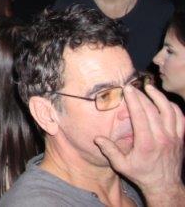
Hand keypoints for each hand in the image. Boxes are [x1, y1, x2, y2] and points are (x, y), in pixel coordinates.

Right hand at [94, 80, 184, 201]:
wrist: (164, 185)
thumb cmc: (141, 174)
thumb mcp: (121, 165)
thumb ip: (110, 151)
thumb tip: (97, 138)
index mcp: (147, 143)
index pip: (141, 115)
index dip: (134, 100)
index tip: (127, 89)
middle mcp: (162, 138)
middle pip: (153, 110)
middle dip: (142, 95)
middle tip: (133, 87)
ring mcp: (174, 137)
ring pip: (170, 111)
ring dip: (159, 97)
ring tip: (150, 88)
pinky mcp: (180, 138)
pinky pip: (180, 118)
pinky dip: (173, 107)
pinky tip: (164, 101)